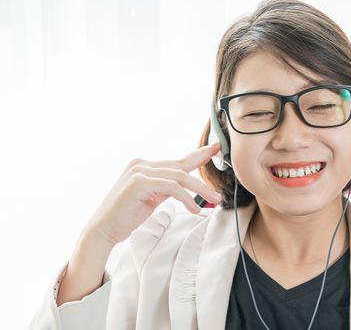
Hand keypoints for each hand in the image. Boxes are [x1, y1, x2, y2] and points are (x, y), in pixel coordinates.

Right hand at [85, 142, 222, 245]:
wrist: (104, 229)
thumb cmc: (126, 216)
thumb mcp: (152, 198)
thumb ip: (166, 189)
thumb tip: (185, 187)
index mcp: (144, 166)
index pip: (177, 161)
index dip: (198, 155)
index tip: (215, 149)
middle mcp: (141, 164)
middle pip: (181, 168)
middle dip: (203, 179)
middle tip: (218, 193)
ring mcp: (139, 171)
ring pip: (179, 177)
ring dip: (199, 190)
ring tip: (213, 201)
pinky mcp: (139, 182)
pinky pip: (171, 187)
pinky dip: (186, 198)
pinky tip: (194, 209)